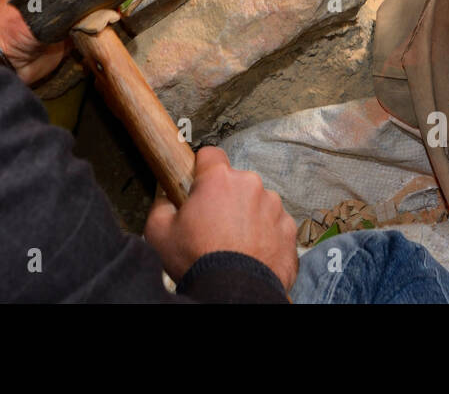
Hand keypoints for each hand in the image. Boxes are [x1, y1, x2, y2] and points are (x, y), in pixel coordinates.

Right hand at [144, 147, 297, 289]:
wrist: (234, 293)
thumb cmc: (199, 262)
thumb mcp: (159, 232)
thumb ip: (161, 206)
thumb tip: (165, 199)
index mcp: (219, 179)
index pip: (210, 155)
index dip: (201, 169)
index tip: (199, 185)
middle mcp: (251, 185)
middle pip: (235, 182)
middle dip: (225, 198)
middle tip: (212, 225)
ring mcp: (274, 206)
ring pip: (256, 202)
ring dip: (246, 215)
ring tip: (233, 242)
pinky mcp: (289, 228)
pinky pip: (274, 223)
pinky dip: (264, 234)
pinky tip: (251, 251)